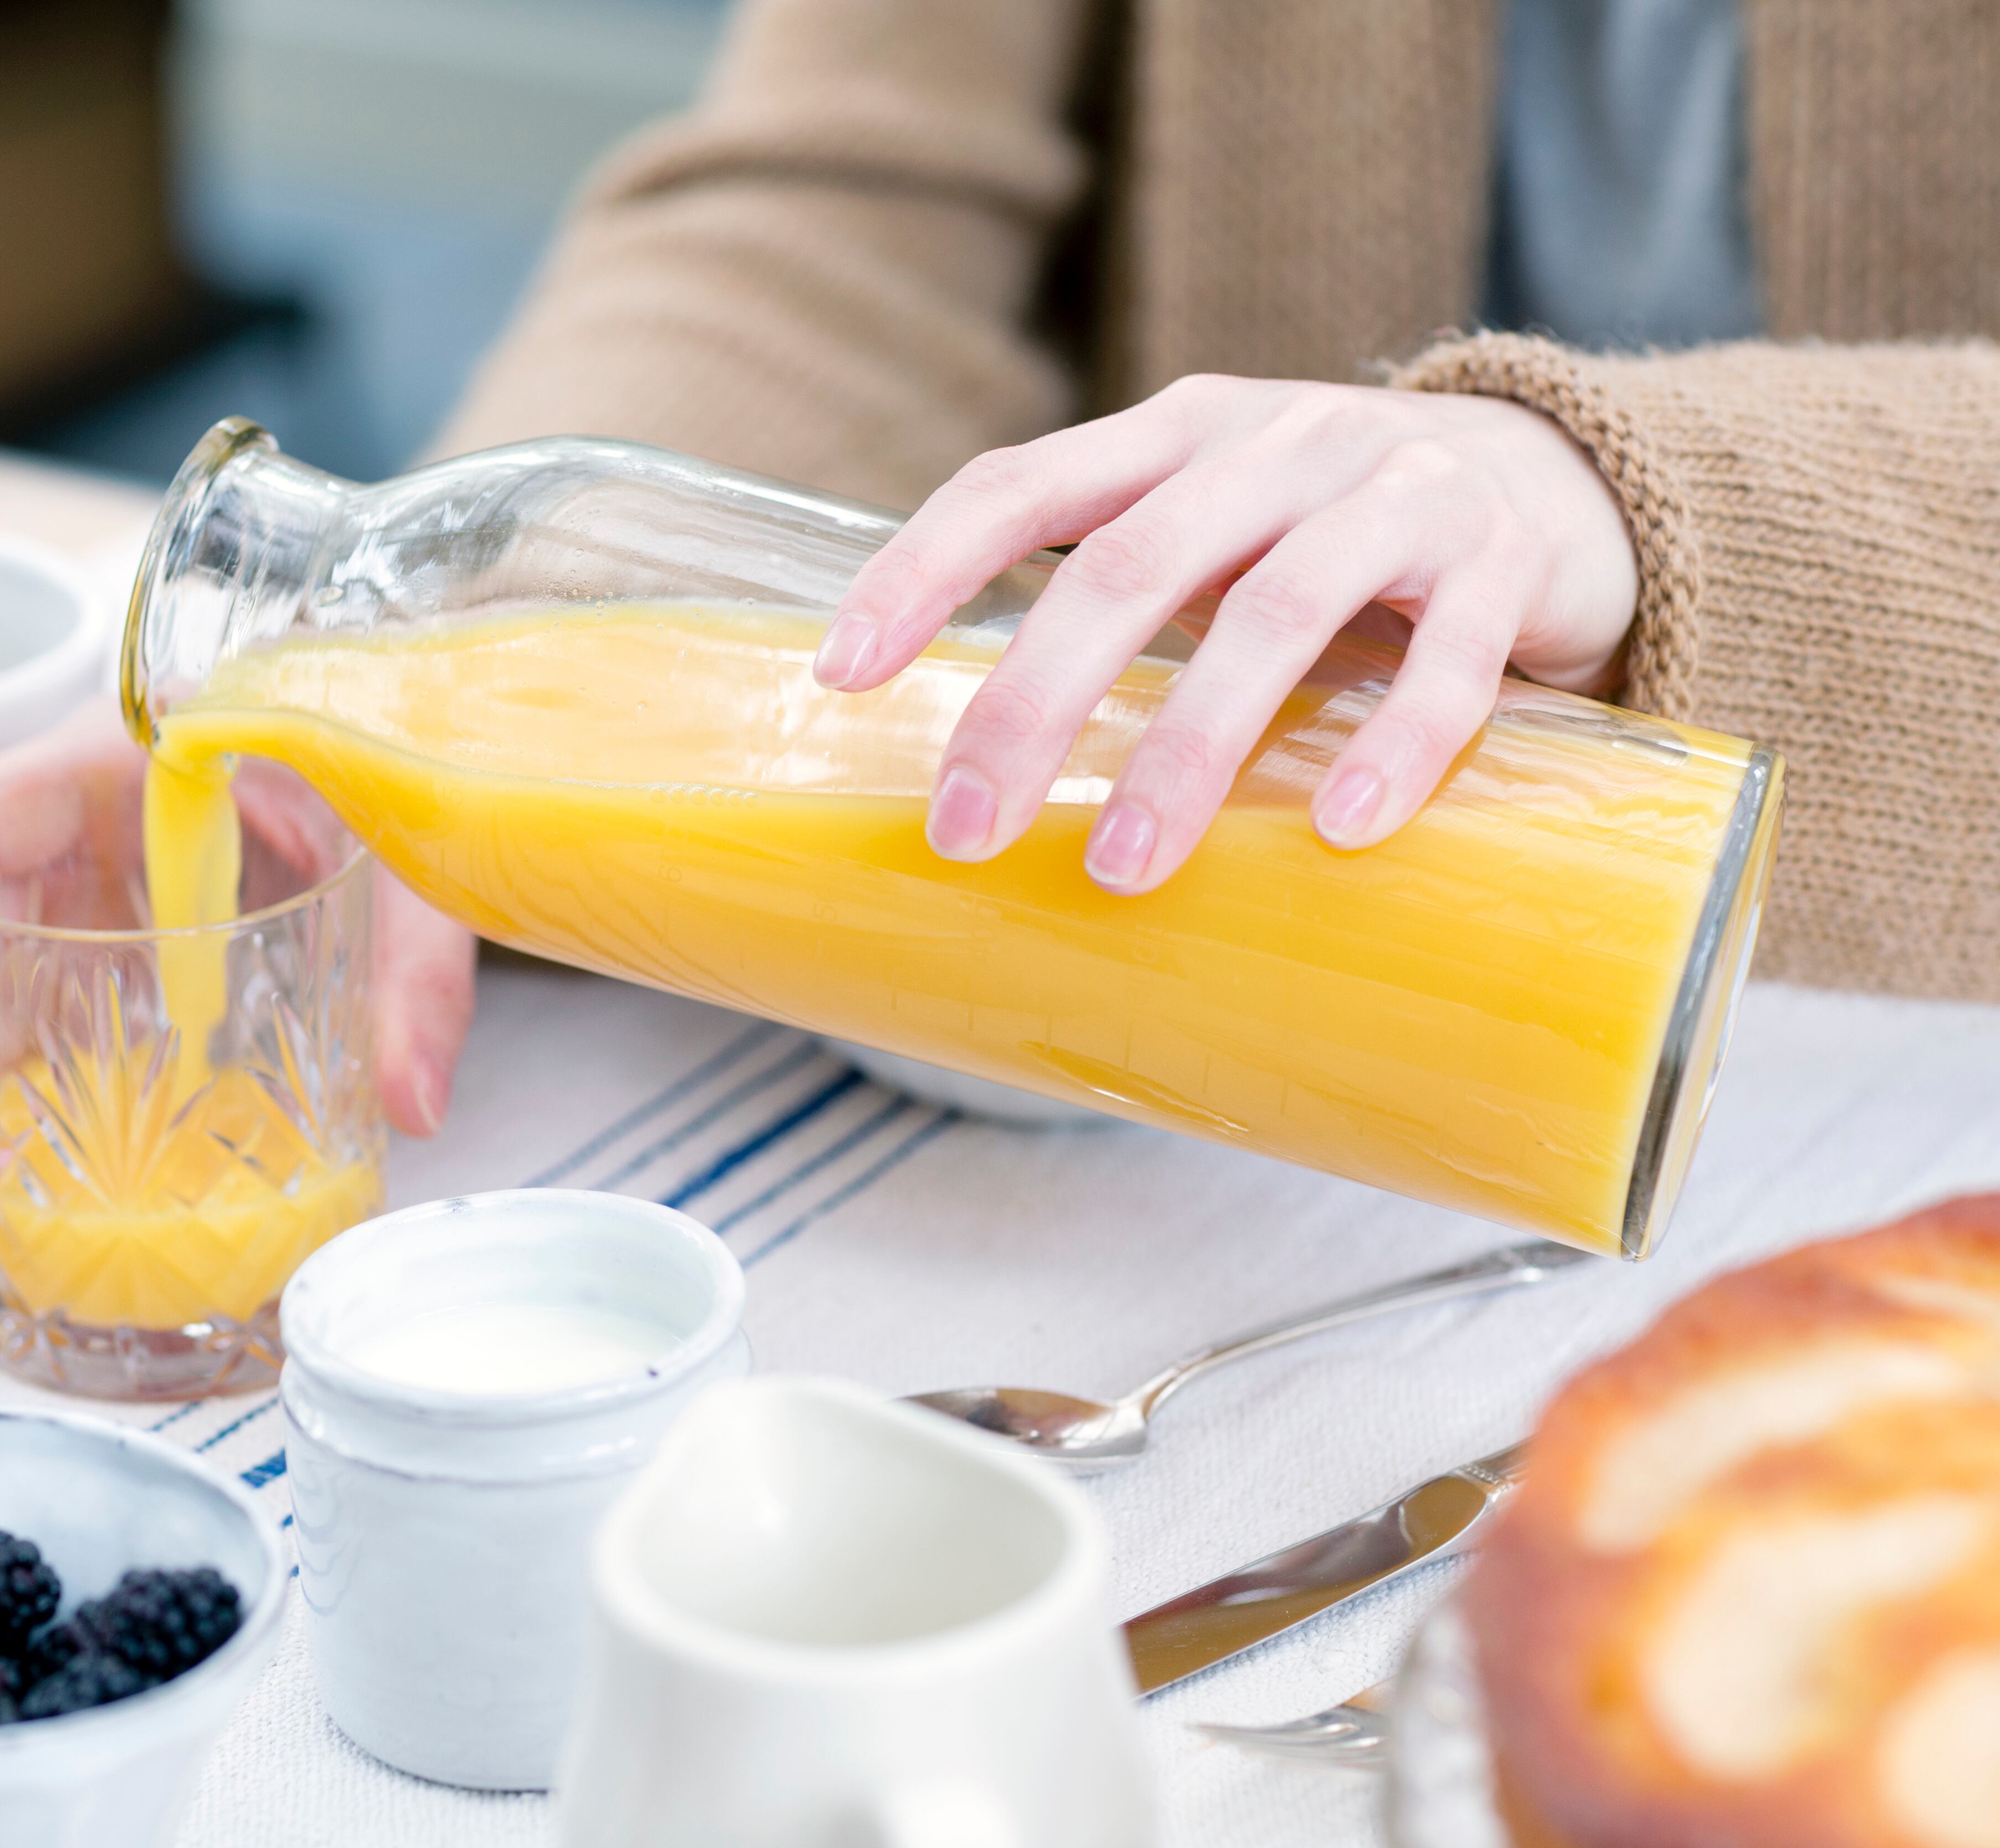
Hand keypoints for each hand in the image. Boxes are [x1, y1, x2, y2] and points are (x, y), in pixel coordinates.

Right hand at [0, 696, 476, 1255]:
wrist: (390, 740)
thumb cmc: (373, 757)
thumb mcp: (404, 846)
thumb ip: (416, 962)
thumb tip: (411, 1100)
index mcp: (112, 761)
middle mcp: (70, 825)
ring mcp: (80, 892)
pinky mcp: (109, 950)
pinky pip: (33, 1021)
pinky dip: (14, 1103)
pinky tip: (12, 1187)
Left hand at [813, 377, 1638, 889]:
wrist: (1560, 475)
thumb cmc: (1328, 531)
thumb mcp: (1209, 523)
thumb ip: (1110, 588)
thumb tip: (972, 744)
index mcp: (1177, 434)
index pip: (1018, 484)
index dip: (919, 570)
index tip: (839, 674)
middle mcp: (1277, 444)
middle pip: (1129, 569)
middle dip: (1033, 707)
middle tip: (966, 830)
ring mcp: (1396, 497)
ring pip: (1274, 617)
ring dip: (1187, 750)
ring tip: (1124, 870)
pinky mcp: (1504, 564)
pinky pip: (1446, 664)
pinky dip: (1392, 747)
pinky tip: (1340, 832)